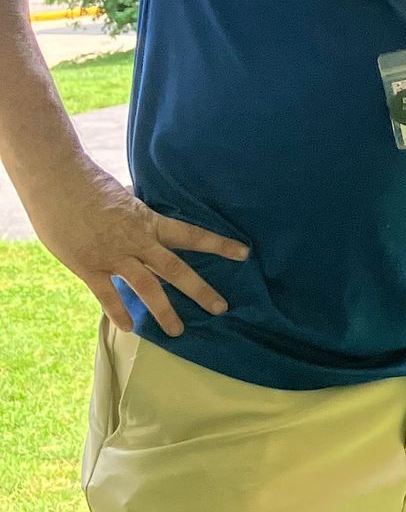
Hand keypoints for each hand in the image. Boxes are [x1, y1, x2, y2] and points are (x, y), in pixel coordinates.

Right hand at [29, 161, 248, 336]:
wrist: (55, 179)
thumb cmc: (87, 182)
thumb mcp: (121, 195)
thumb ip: (134, 208)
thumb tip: (140, 199)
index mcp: (148, 221)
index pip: (192, 234)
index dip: (219, 244)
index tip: (244, 254)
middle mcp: (137, 241)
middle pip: (176, 268)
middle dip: (200, 290)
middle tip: (221, 308)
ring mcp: (113, 255)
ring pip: (146, 287)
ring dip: (164, 311)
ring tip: (178, 332)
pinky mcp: (88, 265)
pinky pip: (107, 295)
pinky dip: (118, 313)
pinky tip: (129, 329)